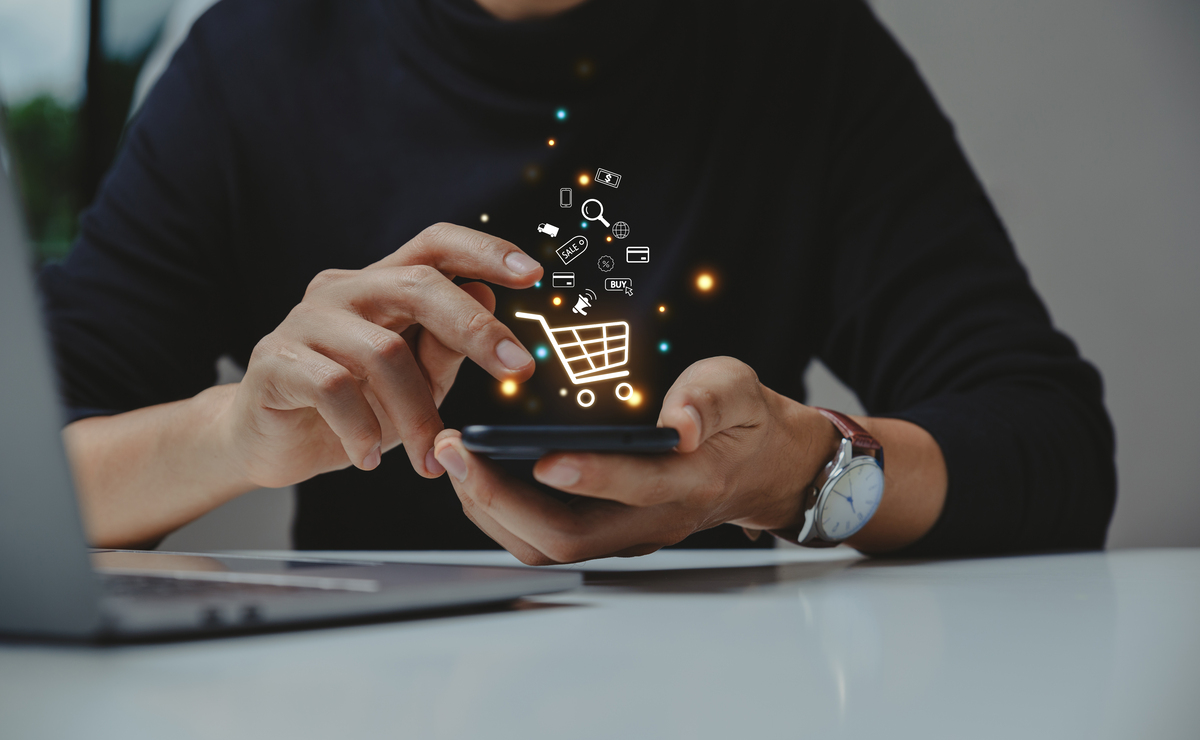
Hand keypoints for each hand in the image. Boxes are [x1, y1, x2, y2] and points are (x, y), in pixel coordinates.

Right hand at [223, 223, 542, 488]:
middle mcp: (343, 290)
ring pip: (383, 352)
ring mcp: (305, 321)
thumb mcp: (415, 384)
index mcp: (382, 285)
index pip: (435, 244)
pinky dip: (361, 429)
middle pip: (418, 285)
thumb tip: (487, 296)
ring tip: (428, 458)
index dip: (485, 250)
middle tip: (518, 371)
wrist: (268, 441)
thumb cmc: (351, 408)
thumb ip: (445, 346)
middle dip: (476, 328)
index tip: (532, 274)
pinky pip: (333, 388)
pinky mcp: (275, 361)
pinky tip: (369, 457)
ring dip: (416, 413)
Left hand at [432, 357, 840, 563]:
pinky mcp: (606, 532)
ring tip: (453, 459)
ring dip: (490, 510)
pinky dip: (501, 512)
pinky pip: (544, 538)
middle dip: (502, 500)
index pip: (638, 489)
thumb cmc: (743, 421)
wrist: (761, 466)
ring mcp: (626, 534)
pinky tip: (475, 473)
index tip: (541, 456)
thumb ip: (709, 399)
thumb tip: (681, 424)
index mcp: (692, 483)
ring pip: (547, 546)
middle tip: (457, 452)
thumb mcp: (739, 389)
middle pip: (569, 537)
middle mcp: (653, 521)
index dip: (591, 476)